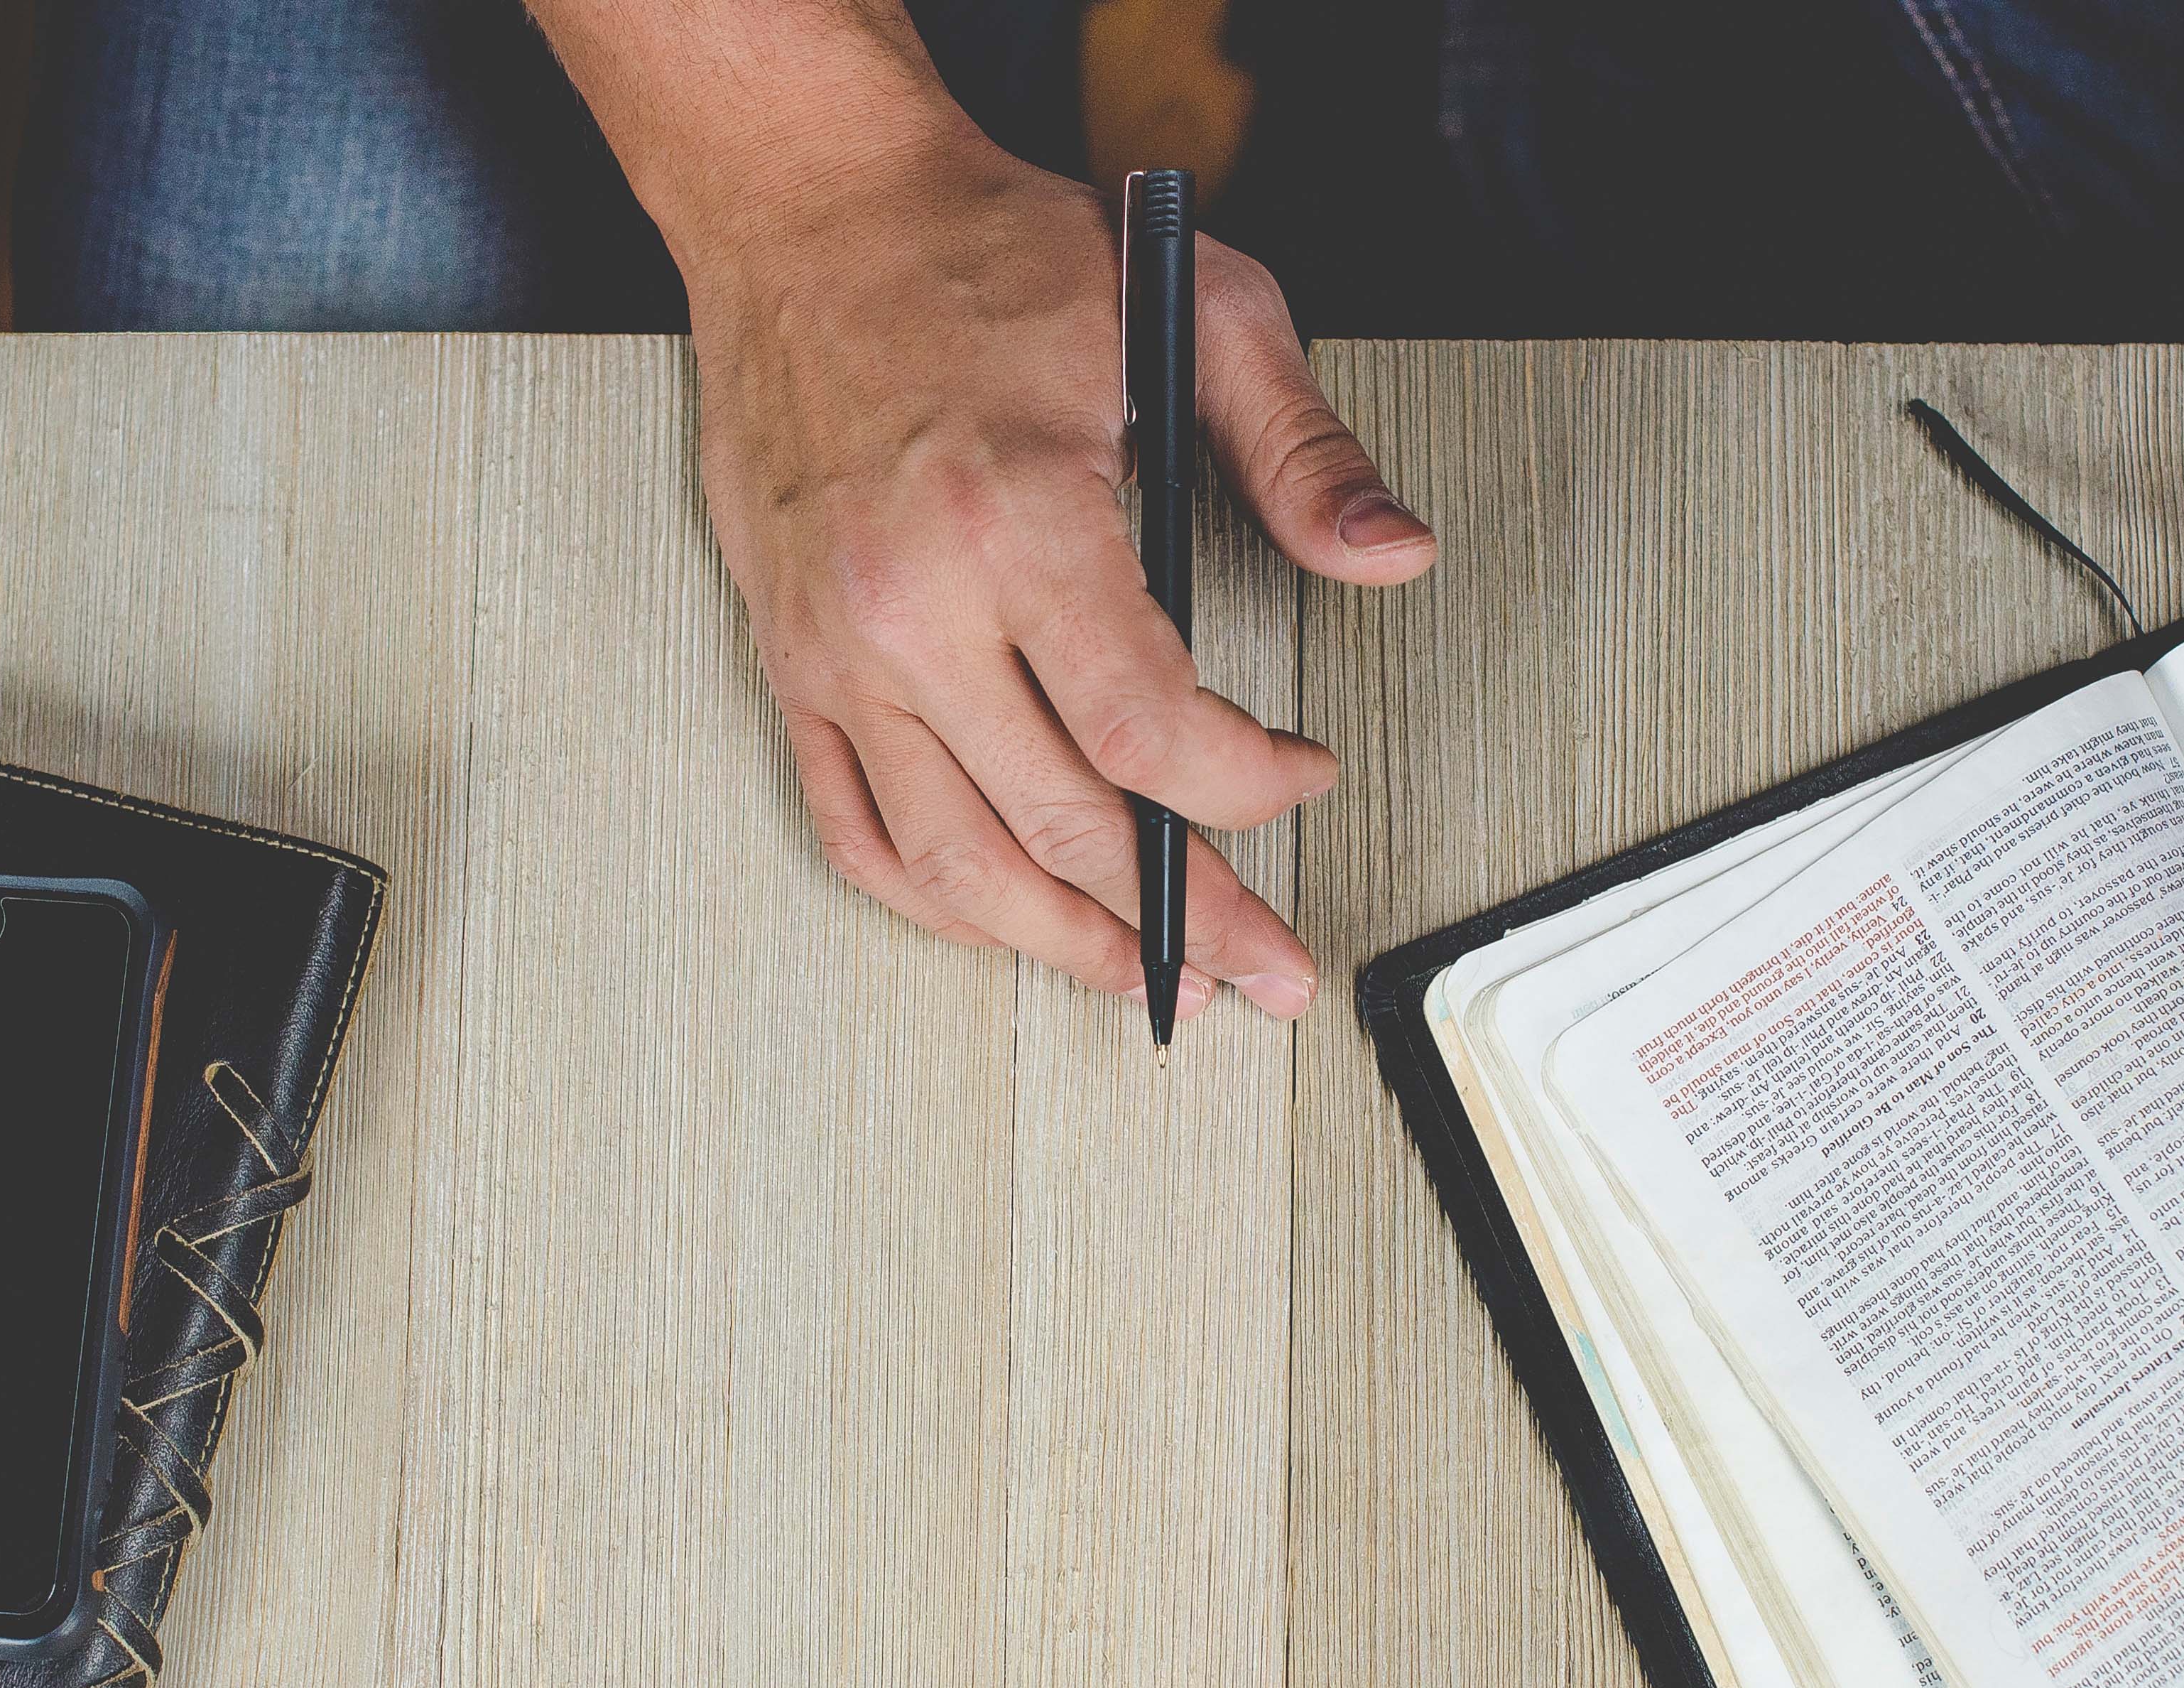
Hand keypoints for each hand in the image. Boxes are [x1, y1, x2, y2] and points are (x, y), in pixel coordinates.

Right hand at [679, 127, 1436, 1015]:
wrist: (812, 211)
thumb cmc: (984, 255)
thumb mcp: (1193, 312)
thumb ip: (1301, 448)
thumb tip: (1391, 550)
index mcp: (1016, 517)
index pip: (1147, 730)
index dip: (1246, 789)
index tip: (1302, 776)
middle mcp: (912, 602)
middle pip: (1064, 825)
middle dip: (1189, 914)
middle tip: (1265, 962)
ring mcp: (840, 646)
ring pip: (955, 863)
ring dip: (1063, 947)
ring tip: (1152, 979)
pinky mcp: (792, 661)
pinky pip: (857, 830)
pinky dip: (940, 903)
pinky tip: (1011, 923)